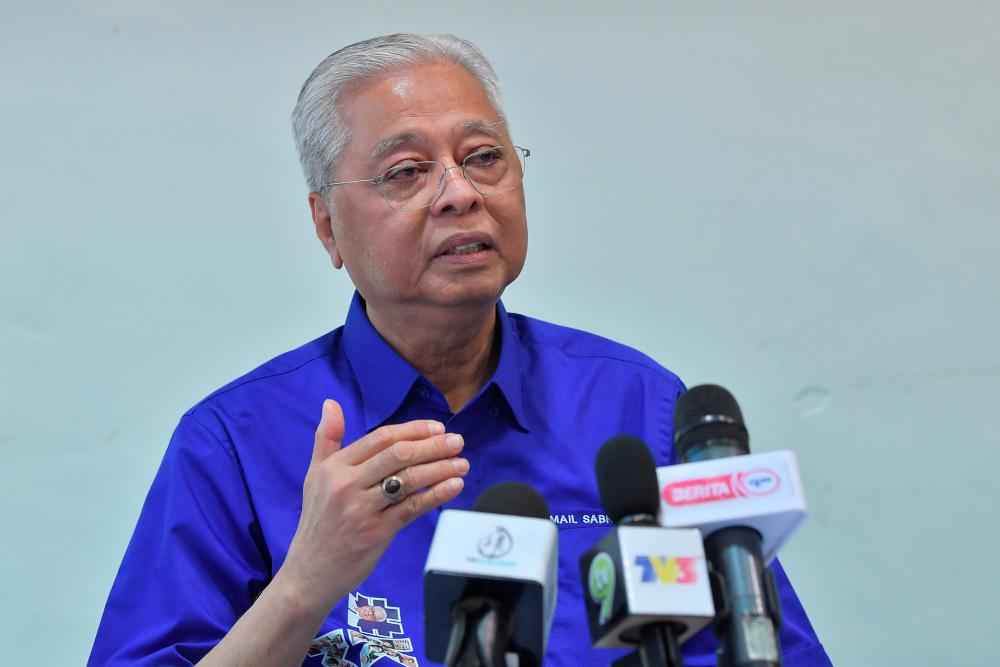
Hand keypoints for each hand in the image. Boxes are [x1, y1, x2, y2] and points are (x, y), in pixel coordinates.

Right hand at [279, 399, 467, 615]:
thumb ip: (326, 438)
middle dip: (433, 446)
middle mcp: (347, 484)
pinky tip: (454, 486)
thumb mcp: (314, 476)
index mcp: (335, 467)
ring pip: (409, 480)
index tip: (437, 428)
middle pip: (398, 455)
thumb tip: (331, 402)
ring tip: (463, 463)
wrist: (309, 571)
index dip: (413, 430)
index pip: (381, 439)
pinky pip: (413, 508)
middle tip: (458, 441)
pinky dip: (437, 495)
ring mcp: (362, 509)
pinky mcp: (377, 532)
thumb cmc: (318, 521)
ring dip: (441, 468)